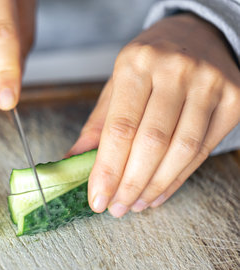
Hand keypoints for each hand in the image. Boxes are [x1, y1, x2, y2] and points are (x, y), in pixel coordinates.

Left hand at [68, 13, 239, 216]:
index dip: (107, 170)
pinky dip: (178, 178)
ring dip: (154, 186)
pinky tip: (159, 192)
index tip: (96, 198)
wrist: (195, 36)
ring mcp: (209, 84)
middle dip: (130, 184)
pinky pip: (203, 149)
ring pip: (181, 150)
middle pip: (151, 142)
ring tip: (135, 204)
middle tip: (116, 208)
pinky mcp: (233, 100)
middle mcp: (175, 70)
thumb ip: (97, 126)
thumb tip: (72, 162)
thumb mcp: (116, 85)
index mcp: (136, 64)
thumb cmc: (148, 64)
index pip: (120, 128)